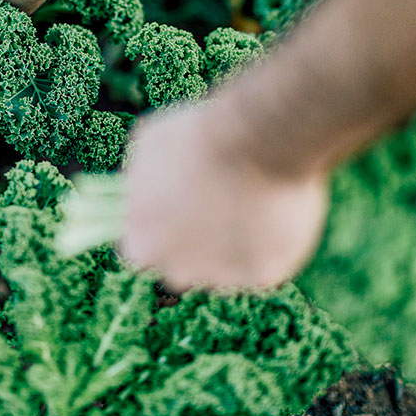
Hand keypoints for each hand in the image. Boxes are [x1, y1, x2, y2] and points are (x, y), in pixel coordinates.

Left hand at [120, 100, 328, 291]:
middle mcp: (177, 272)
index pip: (142, 250)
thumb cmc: (197, 137)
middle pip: (182, 266)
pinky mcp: (262, 276)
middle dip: (194, 243)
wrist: (255, 142)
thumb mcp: (149, 149)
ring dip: (231, 245)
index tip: (175, 209)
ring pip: (224, 268)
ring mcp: (221, 278)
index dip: (160, 228)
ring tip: (248, 201)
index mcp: (142, 245)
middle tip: (215, 204)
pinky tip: (273, 211)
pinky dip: (268, 244)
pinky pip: (263, 263)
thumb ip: (141, 182)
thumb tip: (144, 190)